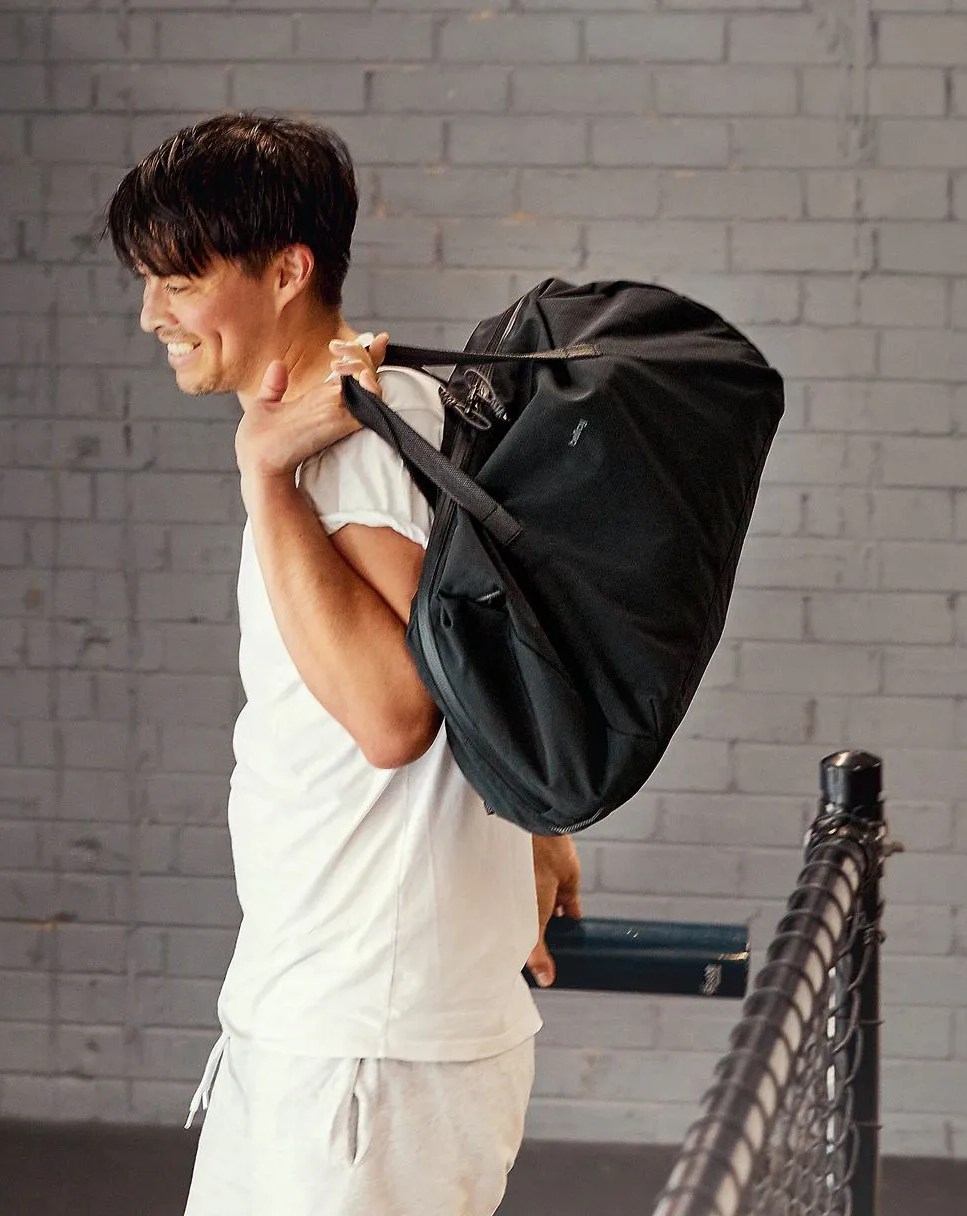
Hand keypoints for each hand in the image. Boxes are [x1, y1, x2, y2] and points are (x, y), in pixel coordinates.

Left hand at [234, 333, 389, 483]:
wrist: (258, 463)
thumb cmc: (259, 442)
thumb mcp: (264, 405)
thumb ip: (274, 386)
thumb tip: (278, 364)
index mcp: (321, 400)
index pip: (352, 375)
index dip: (365, 356)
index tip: (376, 338)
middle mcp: (334, 406)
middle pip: (364, 373)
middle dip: (363, 354)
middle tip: (348, 344)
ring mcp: (339, 414)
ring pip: (366, 382)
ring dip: (364, 365)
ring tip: (351, 353)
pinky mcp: (339, 424)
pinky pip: (365, 403)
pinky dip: (370, 388)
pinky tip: (364, 375)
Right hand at [526, 834, 581, 987]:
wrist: (544, 849)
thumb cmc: (525, 878)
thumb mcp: (532, 924)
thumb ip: (538, 953)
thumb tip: (546, 980)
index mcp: (516, 914)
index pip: (520, 939)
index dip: (527, 953)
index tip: (534, 970)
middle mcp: (531, 907)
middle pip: (541, 932)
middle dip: (548, 945)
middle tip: (555, 966)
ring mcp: (550, 900)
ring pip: (558, 923)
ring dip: (564, 934)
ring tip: (570, 954)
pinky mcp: (568, 892)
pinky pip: (574, 910)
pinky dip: (577, 921)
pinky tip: (583, 935)